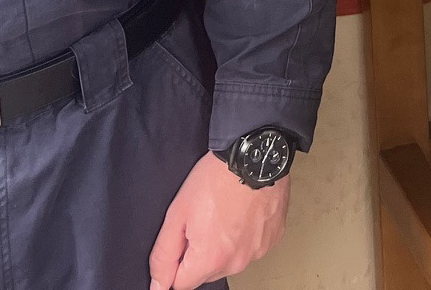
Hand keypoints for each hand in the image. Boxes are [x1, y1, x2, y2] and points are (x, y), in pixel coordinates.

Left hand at [148, 152, 289, 289]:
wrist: (254, 154)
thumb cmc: (217, 178)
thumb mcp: (177, 214)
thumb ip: (163, 256)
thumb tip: (159, 285)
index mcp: (210, 259)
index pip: (181, 283)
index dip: (176, 260)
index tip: (183, 236)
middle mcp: (237, 262)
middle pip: (206, 272)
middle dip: (201, 253)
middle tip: (204, 219)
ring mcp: (258, 251)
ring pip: (230, 261)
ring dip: (224, 245)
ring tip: (225, 213)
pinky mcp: (272, 239)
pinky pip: (251, 248)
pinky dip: (245, 236)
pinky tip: (242, 213)